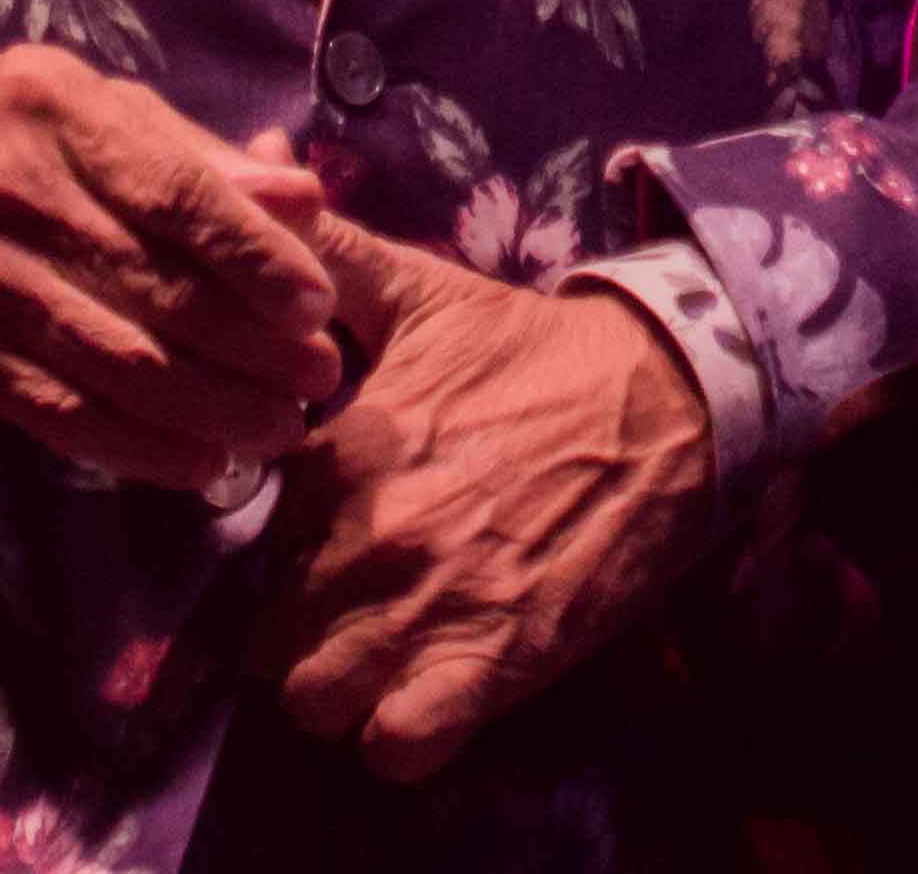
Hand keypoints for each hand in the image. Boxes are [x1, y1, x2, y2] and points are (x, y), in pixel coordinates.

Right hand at [0, 47, 338, 492]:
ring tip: (279, 429)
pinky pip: (55, 411)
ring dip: (209, 408)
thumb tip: (306, 197)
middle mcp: (13, 193)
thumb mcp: (93, 109)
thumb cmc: (6, 134)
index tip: (318, 307)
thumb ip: (200, 157)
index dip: (254, 257)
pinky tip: (199, 463)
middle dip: (251, 347)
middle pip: (153, 288)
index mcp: (61, 112)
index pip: (175, 193)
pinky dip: (136, 447)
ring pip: (112, 361)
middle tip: (320, 380)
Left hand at [272, 213, 717, 782]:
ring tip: (379, 652)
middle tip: (349, 601)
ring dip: (340, 688)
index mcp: (343, 451)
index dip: (276, 548)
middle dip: (301, 626)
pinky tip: (421, 695)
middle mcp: (372, 539)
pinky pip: (398, 749)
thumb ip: (324, 251)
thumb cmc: (534, 352)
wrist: (668, 400)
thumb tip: (255, 167)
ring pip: (317, 701)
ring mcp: (432, 610)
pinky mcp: (496, 667)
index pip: (248, 540)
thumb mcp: (421, 291)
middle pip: (271, 635)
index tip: (316, 538)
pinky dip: (398, 737)